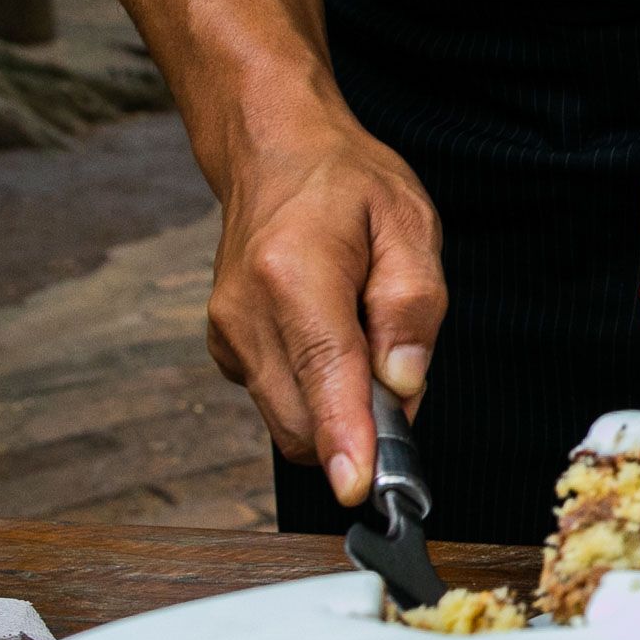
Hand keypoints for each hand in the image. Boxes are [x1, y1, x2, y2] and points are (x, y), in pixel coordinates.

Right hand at [208, 118, 444, 505]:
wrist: (272, 151)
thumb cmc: (347, 184)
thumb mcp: (408, 223)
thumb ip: (413, 306)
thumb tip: (403, 384)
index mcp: (295, 275)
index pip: (325, 374)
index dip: (347, 438)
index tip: (359, 488)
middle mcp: (247, 312)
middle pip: (304, 419)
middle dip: (361, 429)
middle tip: (400, 375)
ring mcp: (229, 334)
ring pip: (290, 421)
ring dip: (339, 412)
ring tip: (366, 340)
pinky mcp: (226, 349)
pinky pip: (280, 401)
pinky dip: (316, 395)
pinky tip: (333, 340)